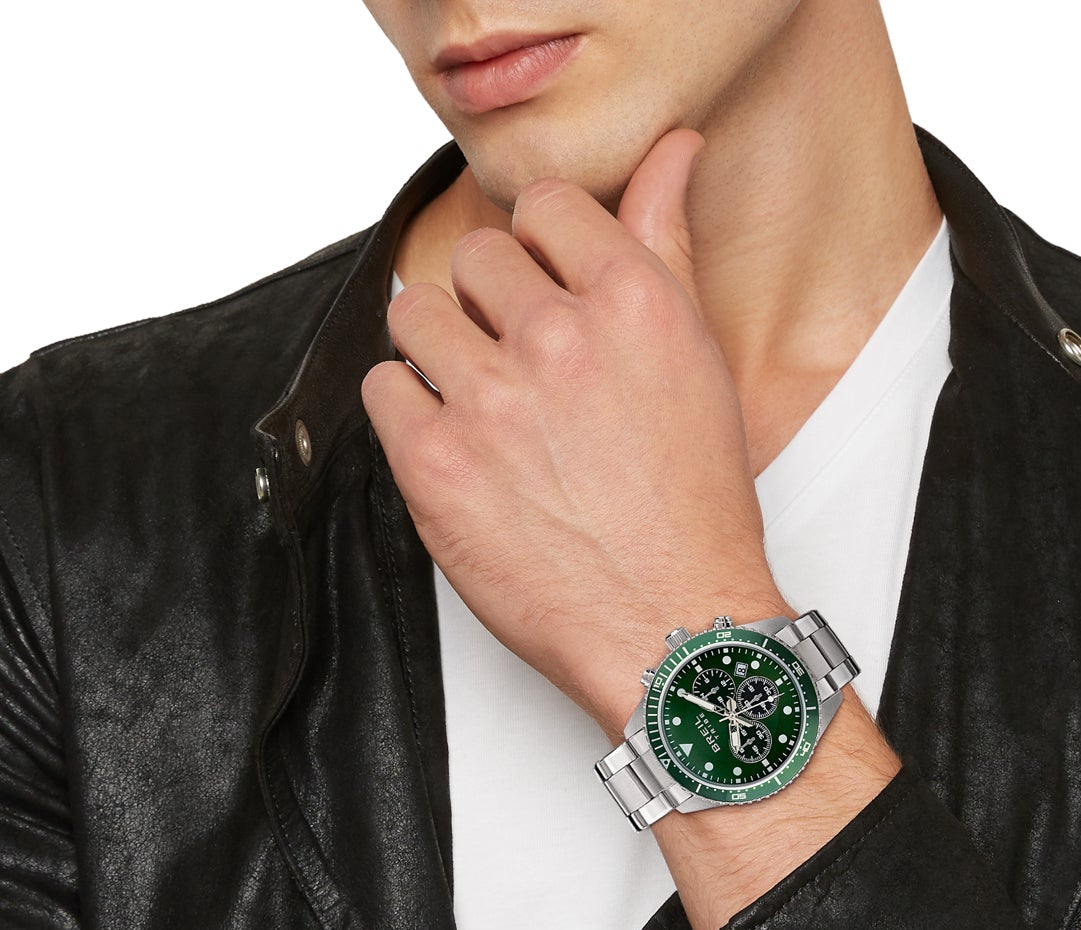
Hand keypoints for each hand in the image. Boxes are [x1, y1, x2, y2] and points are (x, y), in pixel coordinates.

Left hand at [362, 130, 784, 736]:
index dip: (537, 252)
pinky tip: (451, 445)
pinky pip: (382, 389)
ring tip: (477, 404)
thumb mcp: (698, 363)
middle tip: (515, 366)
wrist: (670, 628)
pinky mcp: (436, 464)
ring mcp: (491, 402)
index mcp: (632, 303)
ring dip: (438, 351)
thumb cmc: (692, 513)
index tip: (540, 291)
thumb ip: (666, 245)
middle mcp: (559, 340)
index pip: (544, 207)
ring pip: (417, 313)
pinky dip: (406, 411)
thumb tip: (669, 151)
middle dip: (488, 305)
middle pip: (474, 257)